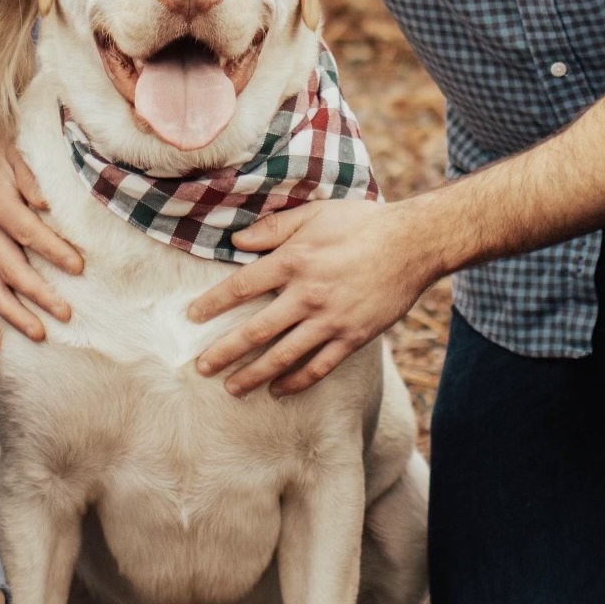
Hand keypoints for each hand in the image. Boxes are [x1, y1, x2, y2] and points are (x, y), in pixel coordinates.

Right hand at [0, 124, 82, 344]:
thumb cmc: (9, 155)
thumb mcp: (20, 152)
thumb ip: (31, 175)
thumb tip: (44, 201)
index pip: (27, 232)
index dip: (51, 251)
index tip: (79, 267)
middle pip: (10, 268)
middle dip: (37, 293)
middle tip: (65, 314)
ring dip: (13, 314)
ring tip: (38, 335)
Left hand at [187, 198, 441, 396]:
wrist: (412, 243)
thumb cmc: (361, 223)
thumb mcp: (315, 214)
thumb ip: (274, 229)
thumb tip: (237, 241)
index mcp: (293, 261)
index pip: (241, 287)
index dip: (213, 304)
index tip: (192, 317)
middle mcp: (306, 295)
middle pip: (255, 331)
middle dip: (224, 352)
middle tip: (200, 367)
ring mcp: (330, 320)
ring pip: (283, 356)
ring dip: (253, 375)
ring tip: (232, 389)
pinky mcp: (352, 337)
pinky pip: (319, 366)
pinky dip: (296, 381)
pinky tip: (278, 390)